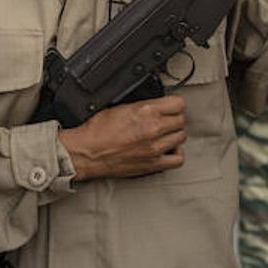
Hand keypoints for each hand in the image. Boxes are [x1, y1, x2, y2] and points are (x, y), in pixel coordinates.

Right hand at [58, 95, 186, 180]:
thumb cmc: (97, 131)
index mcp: (145, 110)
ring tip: (165, 134)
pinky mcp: (153, 164)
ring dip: (174, 134)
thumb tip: (157, 105)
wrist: (87, 153)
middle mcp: (153, 128)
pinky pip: (178, 159)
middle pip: (181, 120)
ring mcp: (155, 148)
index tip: (171, 107)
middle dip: (173, 118)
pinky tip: (168, 149)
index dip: (174, 104)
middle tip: (165, 120)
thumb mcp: (120, 107)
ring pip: (181, 137)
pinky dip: (176, 153)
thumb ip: (143, 105)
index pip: (178, 103)